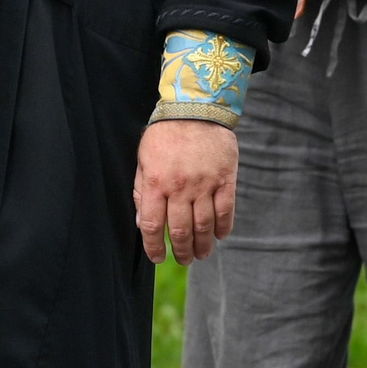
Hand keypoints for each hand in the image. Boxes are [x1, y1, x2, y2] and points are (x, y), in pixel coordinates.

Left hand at [135, 119, 237, 264]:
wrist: (196, 107)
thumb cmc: (165, 134)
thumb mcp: (143, 159)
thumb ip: (141, 191)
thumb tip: (142, 222)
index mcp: (156, 183)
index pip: (152, 226)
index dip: (154, 247)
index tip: (158, 257)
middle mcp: (179, 188)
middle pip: (180, 231)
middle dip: (181, 251)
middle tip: (184, 259)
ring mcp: (204, 184)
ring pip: (203, 225)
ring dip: (202, 245)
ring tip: (201, 254)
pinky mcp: (225, 179)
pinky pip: (225, 210)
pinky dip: (223, 227)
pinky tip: (220, 236)